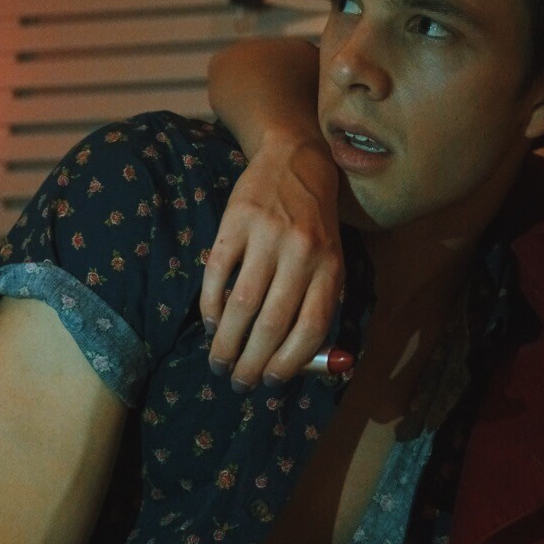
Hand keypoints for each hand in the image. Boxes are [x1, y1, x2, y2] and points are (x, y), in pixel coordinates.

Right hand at [200, 135, 342, 389]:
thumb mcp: (331, 261)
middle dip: (252, 361)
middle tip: (239, 381)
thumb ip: (321, 305)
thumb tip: (311, 364)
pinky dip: (211, 306)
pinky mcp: (234, 221)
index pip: (311, 327)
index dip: (290, 362)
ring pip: (241, 304)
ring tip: (219, 360)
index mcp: (330, 267)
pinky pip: (217, 274)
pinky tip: (212, 324)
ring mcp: (266, 236)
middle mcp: (301, 253)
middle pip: (272, 322)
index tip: (271, 381)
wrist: (296, 161)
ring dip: (227, 342)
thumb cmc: (315, 225)